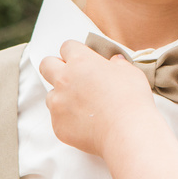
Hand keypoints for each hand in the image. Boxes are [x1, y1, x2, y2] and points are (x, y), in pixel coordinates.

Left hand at [40, 39, 155, 155]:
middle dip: (55, 67)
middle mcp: (64, 80)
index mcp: (81, 61)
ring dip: (62, 96)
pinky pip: (57, 118)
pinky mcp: (58, 125)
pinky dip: (68, 119)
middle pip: (46, 65)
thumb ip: (118, 64)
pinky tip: (86, 123)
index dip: (75, 52)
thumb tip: (114, 62)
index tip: (82, 59)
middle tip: (71, 76)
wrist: (127, 132)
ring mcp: (58, 103)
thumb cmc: (131, 100)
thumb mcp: (130, 72)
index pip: (67, 46)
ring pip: (51, 94)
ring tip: (83, 105)